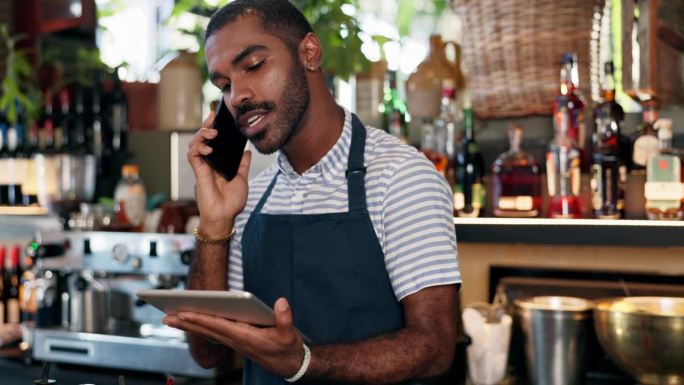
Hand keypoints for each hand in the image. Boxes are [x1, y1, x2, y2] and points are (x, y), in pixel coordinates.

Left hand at [164, 298, 304, 377]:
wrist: (289, 365)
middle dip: (186, 323)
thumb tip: (281, 302)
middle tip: (166, 317)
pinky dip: (201, 328)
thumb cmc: (287, 348)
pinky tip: (192, 324)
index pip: (218, 326)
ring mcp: (234, 342)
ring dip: (189, 326)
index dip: (200, 319)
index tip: (184, 313)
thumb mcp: (288, 334)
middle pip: (206, 330)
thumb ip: (284, 318)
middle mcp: (235, 340)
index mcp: (245, 336)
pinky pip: (213, 334)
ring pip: (207, 333)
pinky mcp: (235, 341)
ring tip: (172, 319)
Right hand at [187, 111, 251, 235]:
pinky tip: (208, 149)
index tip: (217, 116)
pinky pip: (193, 156)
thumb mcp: (242, 179)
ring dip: (201, 135)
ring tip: (212, 133)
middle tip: (212, 117)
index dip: (213, 128)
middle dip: (205, 126)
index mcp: (218, 163)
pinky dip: (198, 149)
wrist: (225, 216)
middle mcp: (209, 163)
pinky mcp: (199, 172)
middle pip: (202, 139)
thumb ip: (243, 164)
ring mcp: (203, 167)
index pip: (213, 141)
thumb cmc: (232, 201)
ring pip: (195, 144)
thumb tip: (247, 151)